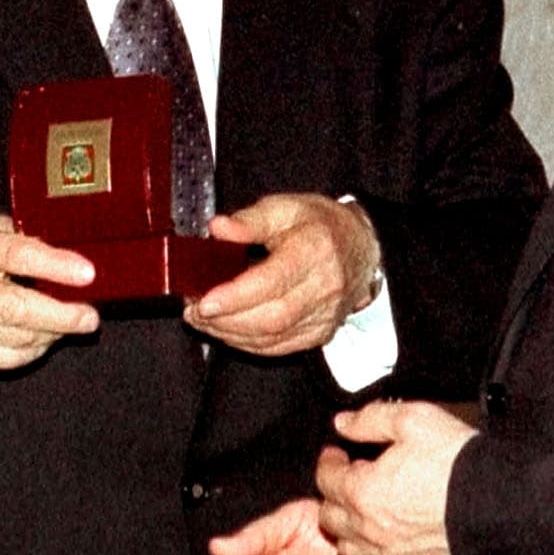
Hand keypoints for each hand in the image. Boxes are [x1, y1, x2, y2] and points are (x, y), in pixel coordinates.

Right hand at [0, 214, 97, 368]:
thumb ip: (20, 236)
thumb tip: (68, 251)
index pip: (16, 255)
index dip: (55, 266)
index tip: (88, 274)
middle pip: (17, 309)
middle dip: (62, 315)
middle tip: (90, 316)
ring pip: (17, 338)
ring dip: (52, 333)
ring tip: (70, 322)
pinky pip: (8, 358)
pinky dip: (34, 349)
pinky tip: (44, 336)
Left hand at [189, 193, 380, 355]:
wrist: (360, 248)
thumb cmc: (319, 225)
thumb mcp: (285, 207)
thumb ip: (250, 219)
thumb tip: (217, 228)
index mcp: (315, 251)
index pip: (274, 282)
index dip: (236, 296)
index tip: (204, 301)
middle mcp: (324, 288)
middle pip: (272, 317)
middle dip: (226, 320)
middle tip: (193, 311)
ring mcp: (324, 316)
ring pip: (272, 338)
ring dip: (230, 334)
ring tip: (202, 320)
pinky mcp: (318, 334)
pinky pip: (278, 347)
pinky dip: (246, 343)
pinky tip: (225, 330)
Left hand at [315, 401, 474, 554]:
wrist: (502, 507)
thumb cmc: (461, 465)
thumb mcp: (412, 420)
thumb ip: (370, 420)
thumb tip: (344, 424)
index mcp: (362, 491)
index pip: (325, 478)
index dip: (330, 461)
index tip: (338, 454)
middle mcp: (370, 529)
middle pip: (330, 517)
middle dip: (335, 495)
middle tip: (350, 480)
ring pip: (349, 549)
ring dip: (350, 529)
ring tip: (366, 511)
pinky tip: (386, 544)